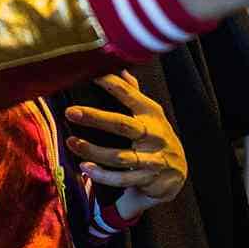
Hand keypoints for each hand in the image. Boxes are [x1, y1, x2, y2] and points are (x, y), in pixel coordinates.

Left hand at [65, 71, 187, 202]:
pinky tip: (86, 168)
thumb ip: (134, 93)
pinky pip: (122, 178)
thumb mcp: (150, 113)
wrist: (178, 172)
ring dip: (94, 151)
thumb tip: (120, 68)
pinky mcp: (147, 178)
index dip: (110, 84)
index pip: (129, 95)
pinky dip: (103, 175)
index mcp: (150, 113)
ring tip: (72, 142)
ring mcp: (151, 157)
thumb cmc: (156, 135)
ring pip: (120, 156)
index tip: (90, 76)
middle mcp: (153, 134)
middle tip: (70, 112)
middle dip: (96, 118)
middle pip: (123, 125)